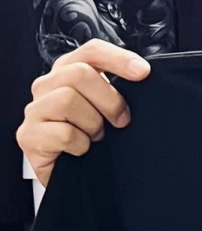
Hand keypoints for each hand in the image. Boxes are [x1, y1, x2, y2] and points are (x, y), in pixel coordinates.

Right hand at [18, 41, 149, 188]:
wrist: (75, 179)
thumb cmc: (91, 140)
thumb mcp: (106, 109)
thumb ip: (115, 88)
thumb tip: (141, 74)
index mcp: (67, 72)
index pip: (91, 51)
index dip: (118, 58)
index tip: (143, 72)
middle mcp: (47, 86)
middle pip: (80, 73)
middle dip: (109, 100)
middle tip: (121, 120)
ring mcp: (35, 109)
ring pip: (68, 100)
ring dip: (93, 124)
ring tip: (95, 137)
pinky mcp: (28, 135)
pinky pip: (63, 133)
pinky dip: (81, 145)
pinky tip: (81, 150)